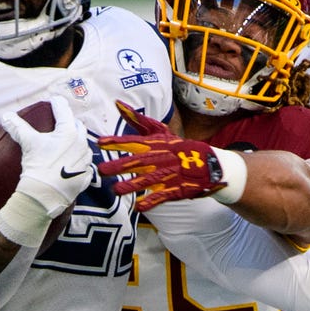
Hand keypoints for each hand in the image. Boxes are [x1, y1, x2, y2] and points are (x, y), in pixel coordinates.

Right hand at [3, 95, 92, 216]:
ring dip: (78, 143)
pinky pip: (84, 167)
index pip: (64, 111)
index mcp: (69, 133)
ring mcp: (84, 162)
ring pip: (84, 146)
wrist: (43, 195)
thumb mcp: (28, 143)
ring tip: (69, 144)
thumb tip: (6, 116)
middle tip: (62, 122)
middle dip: (71, 122)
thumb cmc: (37, 166)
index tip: (54, 101)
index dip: (57, 104)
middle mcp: (81, 144)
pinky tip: (72, 165)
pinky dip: (79, 163)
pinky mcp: (84, 177)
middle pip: (78, 127)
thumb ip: (18, 127)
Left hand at [98, 100, 227, 210]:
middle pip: (137, 162)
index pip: (133, 142)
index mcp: (155, 144)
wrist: (208, 164)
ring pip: (147, 181)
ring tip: (116, 191)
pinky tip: (139, 206)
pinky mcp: (174, 190)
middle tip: (102, 170)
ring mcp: (167, 175)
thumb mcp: (159, 132)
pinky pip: (161, 197)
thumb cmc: (177, 147)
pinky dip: (151, 202)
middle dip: (119, 166)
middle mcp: (159, 159)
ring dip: (131, 186)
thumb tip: (118, 104)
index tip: (101, 143)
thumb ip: (137, 121)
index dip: (117, 142)